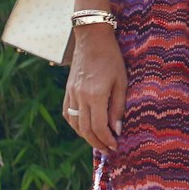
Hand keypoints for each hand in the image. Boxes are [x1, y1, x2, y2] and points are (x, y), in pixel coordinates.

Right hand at [64, 24, 126, 152]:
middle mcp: (80, 97)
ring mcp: (71, 94)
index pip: (99, 127)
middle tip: (108, 151)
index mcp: (95, 95)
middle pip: (85, 130)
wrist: (91, 39)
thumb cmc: (111, 58)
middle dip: (97, 143)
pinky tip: (85, 128)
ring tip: (99, 142)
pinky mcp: (67, 91)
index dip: (107, 140)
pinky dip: (76, 125)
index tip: (116, 147)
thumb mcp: (121, 82)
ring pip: (75, 124)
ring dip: (86, 137)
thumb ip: (118, 107)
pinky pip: (68, 114)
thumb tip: (117, 130)